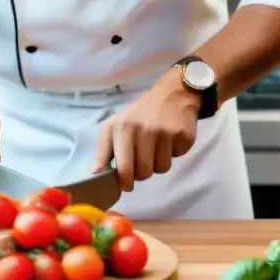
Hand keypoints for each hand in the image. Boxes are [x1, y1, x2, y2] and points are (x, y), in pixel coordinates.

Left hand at [93, 68, 200, 191]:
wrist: (172, 94)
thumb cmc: (139, 114)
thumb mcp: (115, 126)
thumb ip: (104, 151)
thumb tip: (96, 173)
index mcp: (123, 129)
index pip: (123, 167)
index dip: (125, 182)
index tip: (127, 185)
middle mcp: (143, 130)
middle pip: (144, 173)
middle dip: (143, 173)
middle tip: (143, 162)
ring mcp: (165, 132)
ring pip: (162, 168)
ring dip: (159, 163)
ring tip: (158, 147)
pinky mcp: (183, 135)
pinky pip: (177, 157)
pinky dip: (174, 152)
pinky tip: (171, 139)